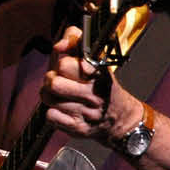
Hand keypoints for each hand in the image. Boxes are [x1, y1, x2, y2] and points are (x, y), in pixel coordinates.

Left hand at [43, 25, 140, 143]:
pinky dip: (52, 112)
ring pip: (49, 98)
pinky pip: (51, 116)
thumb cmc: (102, 85)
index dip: (62, 60)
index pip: (66, 64)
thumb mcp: (96, 59)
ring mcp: (86, 113)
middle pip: (53, 82)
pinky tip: (62, 109)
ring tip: (60, 93)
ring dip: (49, 94)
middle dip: (51, 78)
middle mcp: (94, 94)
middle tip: (59, 79)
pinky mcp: (78, 128)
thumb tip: (60, 44)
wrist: (120, 117)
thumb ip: (77, 41)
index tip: (65, 60)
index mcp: (98, 73)